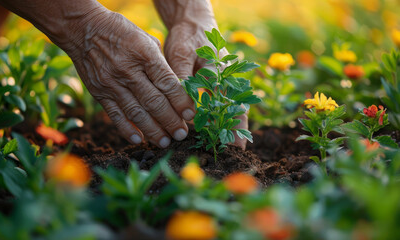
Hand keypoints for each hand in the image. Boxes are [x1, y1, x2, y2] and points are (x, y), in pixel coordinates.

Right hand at [62, 9, 195, 147]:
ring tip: (165, 142)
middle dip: (170, 121)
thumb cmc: (121, 32)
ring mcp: (112, 83)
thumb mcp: (146, 39)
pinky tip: (138, 139)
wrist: (83, 29)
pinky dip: (127, 129)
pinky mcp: (99, 92)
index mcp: (145, 54)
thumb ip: (160, 63)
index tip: (191, 115)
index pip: (167, 83)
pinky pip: (115, 114)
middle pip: (154, 102)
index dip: (181, 102)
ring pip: (136, 112)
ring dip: (152, 130)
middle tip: (182, 134)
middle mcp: (129, 71)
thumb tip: (176, 88)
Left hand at [163, 20, 247, 149]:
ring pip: (232, 108)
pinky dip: (222, 117)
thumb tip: (188, 111)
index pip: (232, 106)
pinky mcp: (216, 83)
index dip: (235, 127)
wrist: (192, 21)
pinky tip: (217, 130)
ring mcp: (224, 82)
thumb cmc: (186, 37)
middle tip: (237, 154)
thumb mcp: (180, 55)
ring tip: (232, 147)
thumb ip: (184, 81)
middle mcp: (227, 80)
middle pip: (237, 109)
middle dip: (238, 132)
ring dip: (232, 126)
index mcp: (221, 74)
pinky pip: (223, 103)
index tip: (235, 146)